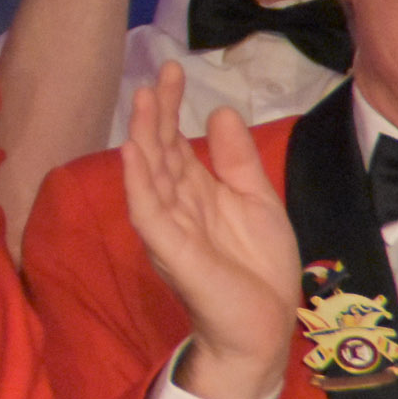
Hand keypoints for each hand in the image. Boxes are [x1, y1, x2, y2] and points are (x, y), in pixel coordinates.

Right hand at [122, 64, 299, 398]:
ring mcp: (169, 225)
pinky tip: (132, 153)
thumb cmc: (259, 269)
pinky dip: (138, 182)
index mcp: (195, 191)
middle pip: (159, 149)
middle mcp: (175, 203)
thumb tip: (219, 111)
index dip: (171, 106)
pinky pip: (148, 211)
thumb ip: (238, 160)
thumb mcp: (257, 201)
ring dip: (141, 136)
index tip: (172, 70)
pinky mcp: (170, 249)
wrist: (264, 327)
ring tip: (141, 100)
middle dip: (156, 112)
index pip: (175, 140)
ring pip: (148, 173)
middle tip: (157, 74)